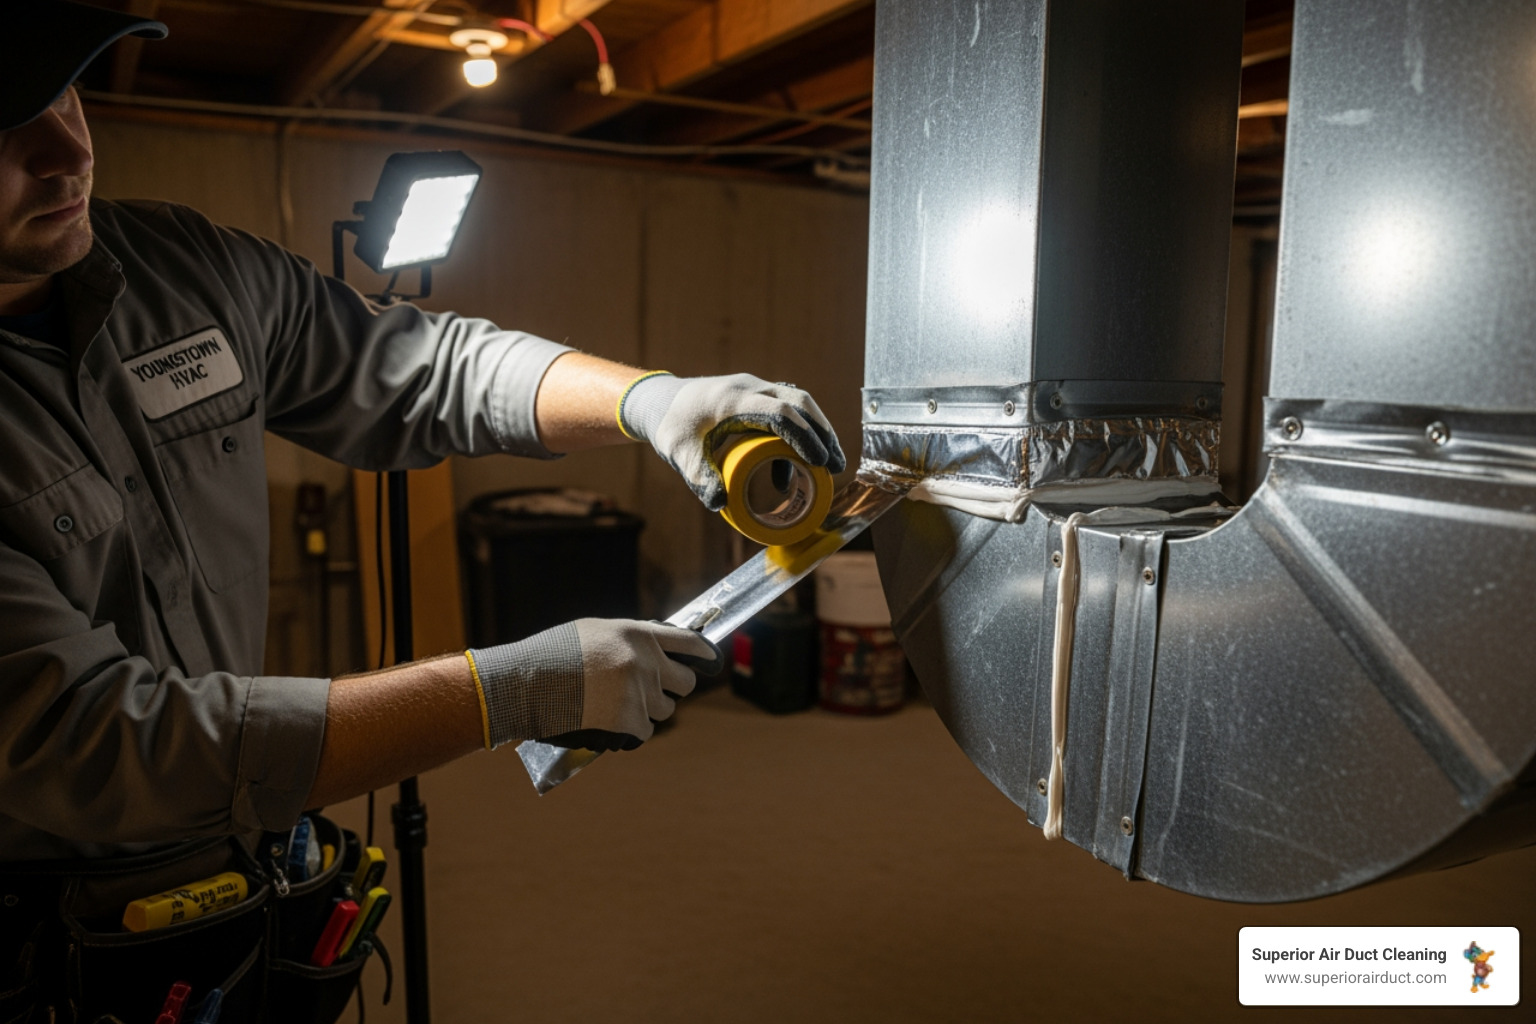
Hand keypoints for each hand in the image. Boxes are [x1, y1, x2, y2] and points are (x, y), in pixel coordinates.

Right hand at [468, 619, 719, 751]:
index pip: (688, 641)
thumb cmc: (555, 654)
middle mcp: (646, 661)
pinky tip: (611, 721)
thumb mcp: (596, 631)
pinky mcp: (629, 719)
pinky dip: (632, 730)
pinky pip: (645, 730)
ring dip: (648, 710)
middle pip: (685, 682)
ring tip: (618, 704)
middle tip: (651, 691)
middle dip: (672, 688)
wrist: (528, 682)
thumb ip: (629, 639)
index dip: (703, 652)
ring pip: (666, 709)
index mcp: (639, 635)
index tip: (711, 660)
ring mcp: (639, 691)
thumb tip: (653, 649)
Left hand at [619, 372, 846, 509]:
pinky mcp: (758, 398)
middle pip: (799, 403)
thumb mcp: (679, 452)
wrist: (662, 402)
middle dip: (822, 434)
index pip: (779, 413)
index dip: (803, 436)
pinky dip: (798, 437)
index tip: (819, 462)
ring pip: (798, 404)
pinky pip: (787, 411)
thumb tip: (720, 504)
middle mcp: (751, 388)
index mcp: (734, 399)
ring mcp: (757, 389)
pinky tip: (791, 473)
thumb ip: (698, 476)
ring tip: (828, 466)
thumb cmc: (672, 426)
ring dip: (817, 432)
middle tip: (836, 466)